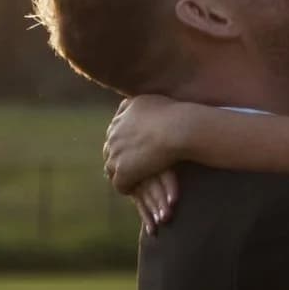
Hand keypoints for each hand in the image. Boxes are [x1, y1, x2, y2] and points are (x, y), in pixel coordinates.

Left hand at [105, 95, 197, 224]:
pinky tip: (135, 190)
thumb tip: (138, 104)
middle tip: (129, 166)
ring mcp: (116, 154)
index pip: (114, 132)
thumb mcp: (150, 99)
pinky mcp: (123, 172)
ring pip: (112, 168)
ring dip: (121, 174)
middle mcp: (114, 134)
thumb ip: (138, 103)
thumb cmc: (174, 113)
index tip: (133, 148)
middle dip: (118, 157)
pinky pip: (120, 184)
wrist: (179, 128)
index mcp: (121, 118)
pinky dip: (127, 188)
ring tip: (131, 181)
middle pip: (110, 150)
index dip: (123, 142)